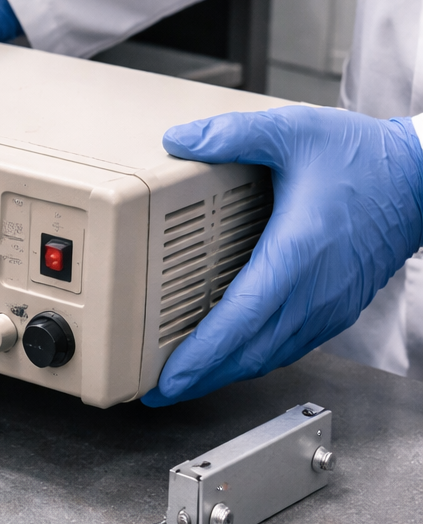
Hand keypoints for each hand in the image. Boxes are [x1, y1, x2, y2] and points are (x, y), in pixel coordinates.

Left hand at [142, 106, 422, 405]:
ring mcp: (328, 305)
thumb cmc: (365, 158)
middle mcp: (315, 290)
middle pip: (249, 353)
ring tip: (185, 382)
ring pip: (269, 357)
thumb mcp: (295, 131)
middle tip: (158, 391)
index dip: (201, 355)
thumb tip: (181, 141)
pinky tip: (230, 359)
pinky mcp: (336, 309)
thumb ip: (234, 135)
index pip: (241, 318)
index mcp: (298, 251)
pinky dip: (253, 360)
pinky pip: (288, 348)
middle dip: (200, 378)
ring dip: (225, 374)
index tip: (168, 378)